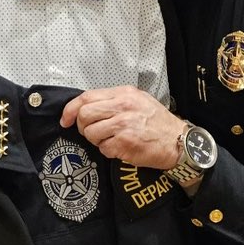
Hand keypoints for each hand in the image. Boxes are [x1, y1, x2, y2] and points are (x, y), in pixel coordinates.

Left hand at [60, 86, 183, 167]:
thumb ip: (114, 101)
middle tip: (93, 132)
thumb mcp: (138, 100)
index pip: (86, 97)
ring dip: (96, 140)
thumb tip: (86, 107)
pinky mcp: (125, 143)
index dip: (70, 109)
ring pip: (91, 133)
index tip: (65, 120)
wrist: (177, 142)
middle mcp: (123, 107)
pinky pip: (103, 148)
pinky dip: (108, 151)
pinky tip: (120, 148)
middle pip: (84, 115)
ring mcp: (123, 125)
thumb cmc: (158, 123)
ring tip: (110, 140)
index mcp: (124, 94)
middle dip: (83, 127)